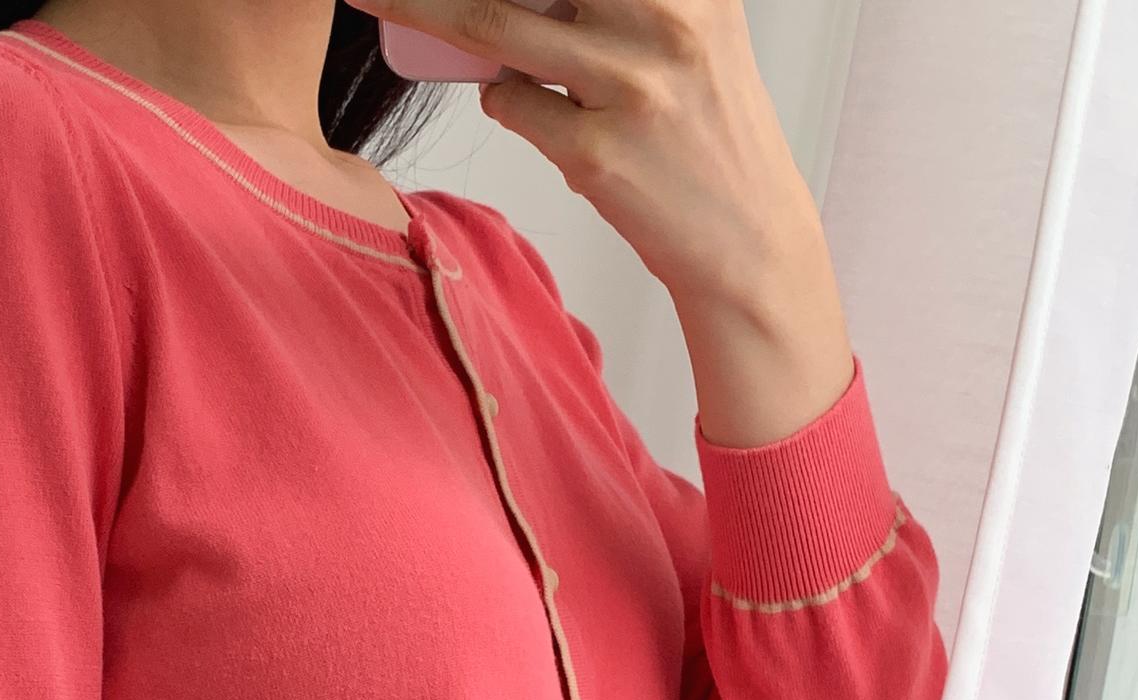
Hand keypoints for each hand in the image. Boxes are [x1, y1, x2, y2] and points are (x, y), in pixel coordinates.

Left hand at [345, 0, 854, 445]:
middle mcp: (668, 17)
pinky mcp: (596, 154)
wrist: (747, 238)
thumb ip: (624, 0)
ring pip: (495, 26)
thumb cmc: (705, 130)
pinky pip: (509, 102)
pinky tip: (539, 112)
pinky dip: (507, 100)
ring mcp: (629, 87)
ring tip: (390, 1)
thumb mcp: (692, 32)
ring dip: (434, 13)